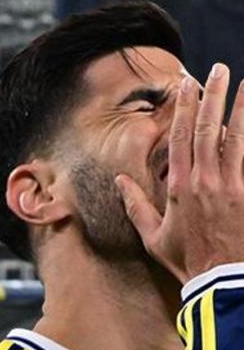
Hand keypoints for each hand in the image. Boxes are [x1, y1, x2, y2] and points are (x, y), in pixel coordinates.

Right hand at [116, 64, 243, 282]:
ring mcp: (231, 185)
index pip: (179, 138)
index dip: (183, 108)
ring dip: (240, 108)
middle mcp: (205, 181)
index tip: (186, 85)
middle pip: (207, 129)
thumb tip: (118, 180)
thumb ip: (135, 205)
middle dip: (211, 96)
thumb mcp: (152, 236)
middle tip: (217, 69)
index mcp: (178, 188)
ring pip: (235, 138)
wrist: (223, 280)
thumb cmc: (187, 260)